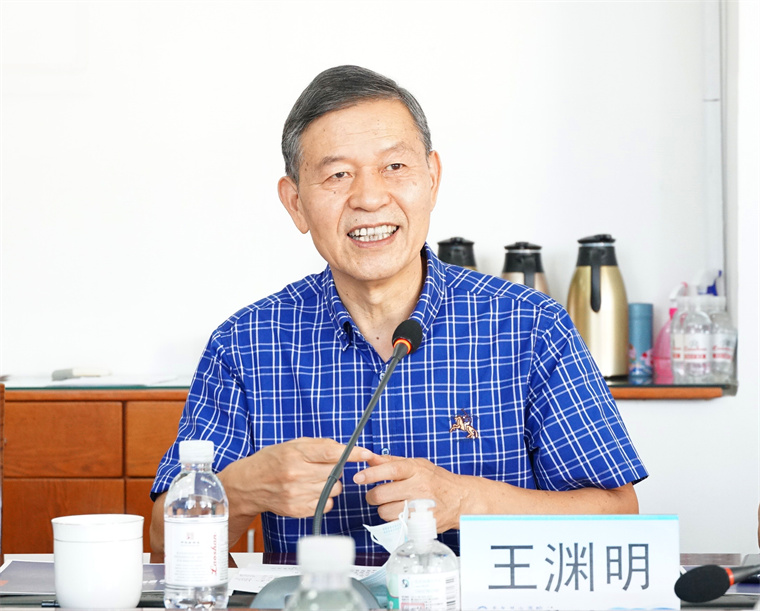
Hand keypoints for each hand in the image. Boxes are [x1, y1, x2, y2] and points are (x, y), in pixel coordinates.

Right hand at [220, 437, 373, 520]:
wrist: (248, 484)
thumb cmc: (271, 461)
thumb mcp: (292, 445)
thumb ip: (318, 445)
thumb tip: (344, 448)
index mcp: (295, 454)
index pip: (331, 453)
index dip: (352, 453)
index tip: (366, 453)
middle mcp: (296, 474)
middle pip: (335, 473)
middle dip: (335, 469)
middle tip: (324, 467)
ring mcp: (296, 494)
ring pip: (333, 490)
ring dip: (330, 484)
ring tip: (314, 480)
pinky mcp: (297, 510)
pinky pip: (325, 505)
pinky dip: (323, 499)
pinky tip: (311, 492)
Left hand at [353, 455, 467, 531]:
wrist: (461, 499)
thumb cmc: (437, 480)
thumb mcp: (417, 464)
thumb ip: (391, 461)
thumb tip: (369, 458)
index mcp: (416, 470)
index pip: (390, 469)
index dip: (371, 474)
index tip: (358, 477)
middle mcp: (418, 487)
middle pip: (381, 494)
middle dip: (373, 496)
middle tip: (378, 495)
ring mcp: (419, 507)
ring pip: (385, 512)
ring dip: (384, 510)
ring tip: (394, 504)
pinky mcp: (420, 524)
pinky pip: (395, 524)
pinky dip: (394, 520)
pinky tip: (402, 514)